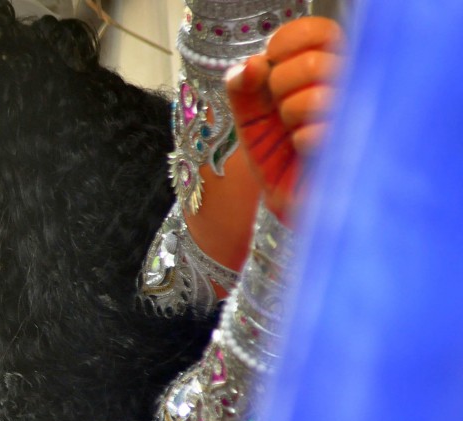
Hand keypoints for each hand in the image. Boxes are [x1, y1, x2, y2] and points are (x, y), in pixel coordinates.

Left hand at [226, 16, 344, 219]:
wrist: (293, 205)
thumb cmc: (280, 158)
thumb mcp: (250, 119)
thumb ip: (243, 86)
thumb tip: (251, 64)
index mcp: (331, 67)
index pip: (319, 31)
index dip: (287, 43)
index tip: (269, 66)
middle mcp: (354, 83)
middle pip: (313, 61)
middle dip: (281, 87)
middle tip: (282, 111)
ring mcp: (362, 114)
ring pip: (317, 95)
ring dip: (291, 116)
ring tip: (296, 133)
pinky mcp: (362, 148)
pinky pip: (319, 133)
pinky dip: (301, 143)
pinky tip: (308, 154)